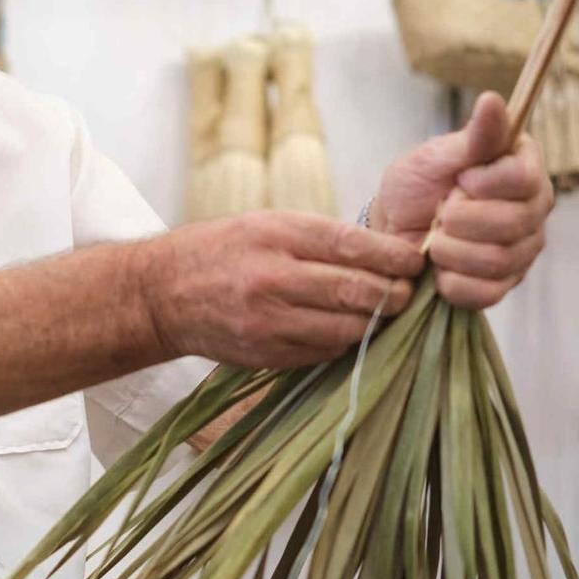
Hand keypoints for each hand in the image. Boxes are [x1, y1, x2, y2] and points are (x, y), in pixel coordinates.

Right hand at [139, 211, 425, 368]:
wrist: (162, 293)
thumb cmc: (222, 250)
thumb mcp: (267, 224)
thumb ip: (321, 238)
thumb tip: (386, 253)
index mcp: (276, 234)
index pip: (350, 246)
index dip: (392, 257)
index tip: (415, 262)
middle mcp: (273, 277)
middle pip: (356, 291)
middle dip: (393, 294)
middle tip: (408, 294)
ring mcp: (269, 321)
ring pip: (346, 329)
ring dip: (373, 323)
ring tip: (384, 313)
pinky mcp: (266, 354)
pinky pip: (324, 352)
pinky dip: (343, 342)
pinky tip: (345, 330)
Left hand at [365, 93, 552, 310]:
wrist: (393, 230)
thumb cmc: (416, 186)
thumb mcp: (436, 156)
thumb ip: (473, 136)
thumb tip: (493, 100)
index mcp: (524, 167)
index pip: (525, 177)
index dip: (486, 182)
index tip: (459, 179)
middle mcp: (534, 208)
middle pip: (514, 222)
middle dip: (460, 220)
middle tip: (439, 213)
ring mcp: (524, 249)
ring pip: (499, 259)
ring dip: (452, 250)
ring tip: (435, 239)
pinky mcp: (506, 284)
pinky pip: (488, 293)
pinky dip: (454, 282)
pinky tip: (440, 269)